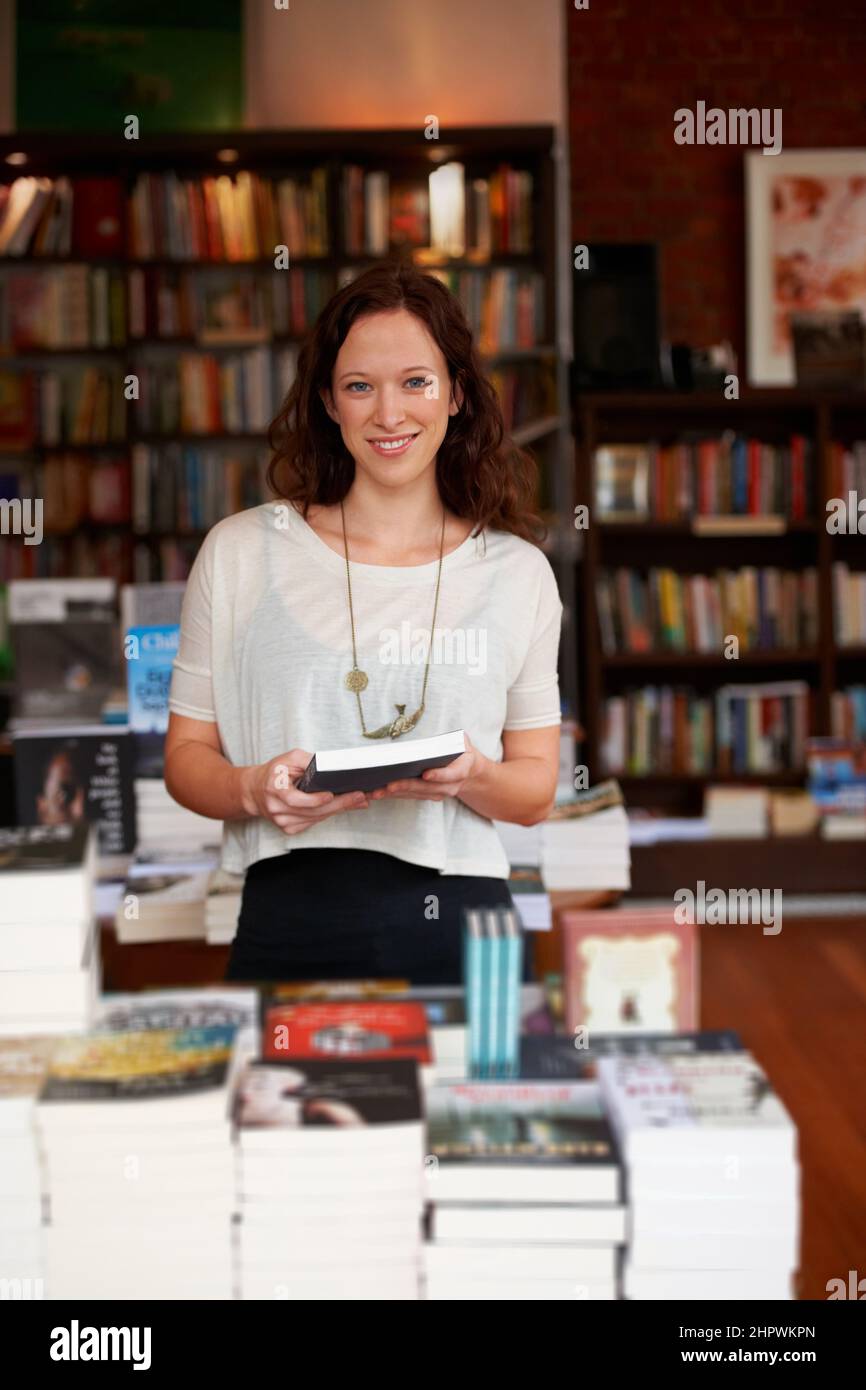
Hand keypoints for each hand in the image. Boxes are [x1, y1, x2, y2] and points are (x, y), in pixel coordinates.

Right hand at [240, 749, 368, 834]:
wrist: (255, 791)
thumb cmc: (275, 772)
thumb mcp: (290, 758)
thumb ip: (310, 761)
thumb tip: (334, 768)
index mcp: (274, 790)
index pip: (295, 799)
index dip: (314, 799)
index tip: (331, 794)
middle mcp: (277, 810)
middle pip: (313, 811)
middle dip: (340, 803)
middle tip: (361, 796)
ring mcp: (283, 822)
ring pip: (317, 818)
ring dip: (340, 809)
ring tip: (361, 800)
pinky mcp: (289, 829)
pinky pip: (314, 821)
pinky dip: (330, 813)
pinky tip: (345, 806)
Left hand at [367, 734, 484, 804]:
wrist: (469, 771)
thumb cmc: (462, 751)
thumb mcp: (462, 741)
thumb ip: (452, 740)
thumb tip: (432, 740)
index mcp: (461, 770)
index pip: (450, 774)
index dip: (438, 775)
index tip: (425, 774)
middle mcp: (450, 786)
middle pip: (426, 788)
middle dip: (406, 786)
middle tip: (388, 785)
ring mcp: (438, 794)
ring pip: (415, 794)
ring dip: (395, 794)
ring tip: (375, 791)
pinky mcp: (427, 796)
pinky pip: (409, 796)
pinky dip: (393, 794)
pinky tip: (377, 792)